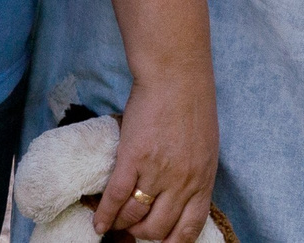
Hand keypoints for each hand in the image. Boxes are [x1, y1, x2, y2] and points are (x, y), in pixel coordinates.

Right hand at [95, 75, 219, 240]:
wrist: (176, 76)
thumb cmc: (192, 106)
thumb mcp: (205, 146)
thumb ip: (195, 174)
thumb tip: (181, 197)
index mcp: (203, 179)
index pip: (189, 228)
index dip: (172, 242)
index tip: (160, 242)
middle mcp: (182, 182)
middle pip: (158, 230)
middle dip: (142, 235)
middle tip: (132, 230)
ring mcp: (157, 172)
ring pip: (135, 218)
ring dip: (122, 224)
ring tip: (116, 223)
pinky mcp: (133, 159)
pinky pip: (116, 198)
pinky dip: (105, 215)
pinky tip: (98, 223)